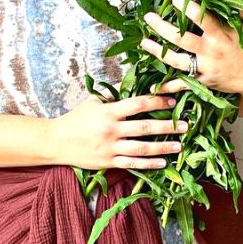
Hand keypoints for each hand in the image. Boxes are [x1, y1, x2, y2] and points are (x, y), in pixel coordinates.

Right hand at [50, 92, 188, 170]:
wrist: (56, 142)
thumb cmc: (76, 119)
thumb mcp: (93, 101)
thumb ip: (113, 92)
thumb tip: (133, 79)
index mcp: (109, 111)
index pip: (139, 104)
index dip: (158, 102)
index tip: (173, 101)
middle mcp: (111, 130)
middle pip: (145, 127)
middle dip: (168, 126)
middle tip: (186, 125)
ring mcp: (110, 148)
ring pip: (142, 148)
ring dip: (163, 147)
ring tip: (180, 145)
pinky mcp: (108, 163)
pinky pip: (132, 164)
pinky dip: (149, 164)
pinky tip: (163, 163)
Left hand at [141, 0, 242, 97]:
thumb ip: (240, 8)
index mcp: (222, 35)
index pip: (201, 18)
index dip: (186, 7)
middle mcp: (210, 52)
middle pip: (180, 38)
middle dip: (161, 27)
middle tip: (148, 17)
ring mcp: (205, 69)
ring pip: (176, 60)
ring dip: (157, 51)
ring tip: (143, 42)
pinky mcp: (204, 82)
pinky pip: (184, 84)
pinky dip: (170, 85)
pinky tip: (156, 84)